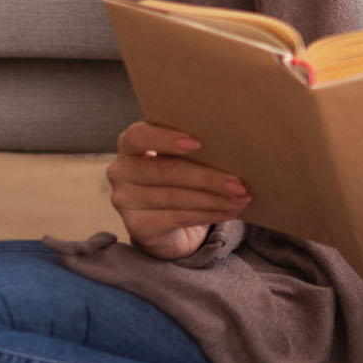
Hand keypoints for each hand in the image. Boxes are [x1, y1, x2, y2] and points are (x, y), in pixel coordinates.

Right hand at [107, 122, 250, 259]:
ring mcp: (125, 200)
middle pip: (166, 171)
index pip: (139, 136)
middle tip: (239, 184)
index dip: (166, 139)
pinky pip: (177, 217)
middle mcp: (121, 171)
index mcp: (130, 145)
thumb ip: (192, 150)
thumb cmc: (177, 179)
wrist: (166, 224)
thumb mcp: (180, 158)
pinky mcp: (137, 226)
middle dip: (207, 178)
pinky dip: (208, 214)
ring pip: (175, 197)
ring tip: (241, 199)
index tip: (198, 143)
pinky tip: (229, 212)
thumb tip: (234, 149)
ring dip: (214, 199)